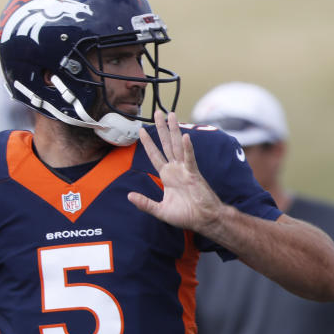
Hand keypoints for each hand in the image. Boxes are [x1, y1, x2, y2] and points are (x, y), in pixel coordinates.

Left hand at [127, 110, 222, 232]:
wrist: (204, 220)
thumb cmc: (186, 215)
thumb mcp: (160, 210)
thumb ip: (145, 203)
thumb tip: (129, 196)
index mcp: (167, 176)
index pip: (155, 155)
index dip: (148, 143)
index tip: (141, 131)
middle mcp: (176, 169)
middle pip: (166, 144)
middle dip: (162, 128)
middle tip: (157, 113)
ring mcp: (185, 170)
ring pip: (177, 146)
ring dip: (174, 130)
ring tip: (170, 114)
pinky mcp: (194, 174)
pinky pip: (190, 159)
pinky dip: (187, 148)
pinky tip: (185, 137)